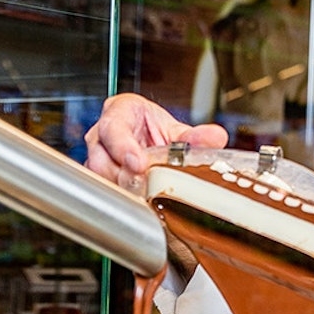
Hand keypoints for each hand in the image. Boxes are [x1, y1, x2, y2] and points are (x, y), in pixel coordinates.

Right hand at [83, 93, 227, 184]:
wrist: (141, 132)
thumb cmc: (149, 127)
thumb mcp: (173, 128)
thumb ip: (194, 135)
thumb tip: (216, 138)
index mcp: (117, 114)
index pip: (112, 129)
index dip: (124, 147)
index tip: (140, 163)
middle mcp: (100, 137)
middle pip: (102, 160)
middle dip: (126, 175)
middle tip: (149, 184)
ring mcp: (97, 158)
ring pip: (101, 178)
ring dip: (125, 187)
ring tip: (147, 192)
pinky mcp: (101, 178)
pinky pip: (106, 189)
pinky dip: (124, 195)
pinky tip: (141, 199)